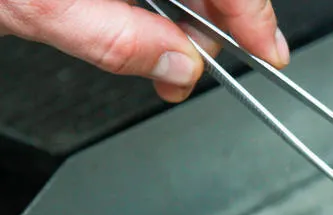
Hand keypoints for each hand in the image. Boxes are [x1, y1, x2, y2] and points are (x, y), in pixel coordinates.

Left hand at [0, 0, 288, 101]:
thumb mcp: (40, 7)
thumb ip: (117, 38)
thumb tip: (178, 64)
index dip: (252, 13)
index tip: (265, 51)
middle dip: (214, 18)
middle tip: (195, 64)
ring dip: (184, 13)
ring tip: (166, 52)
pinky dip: (157, 0)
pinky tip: (149, 22)